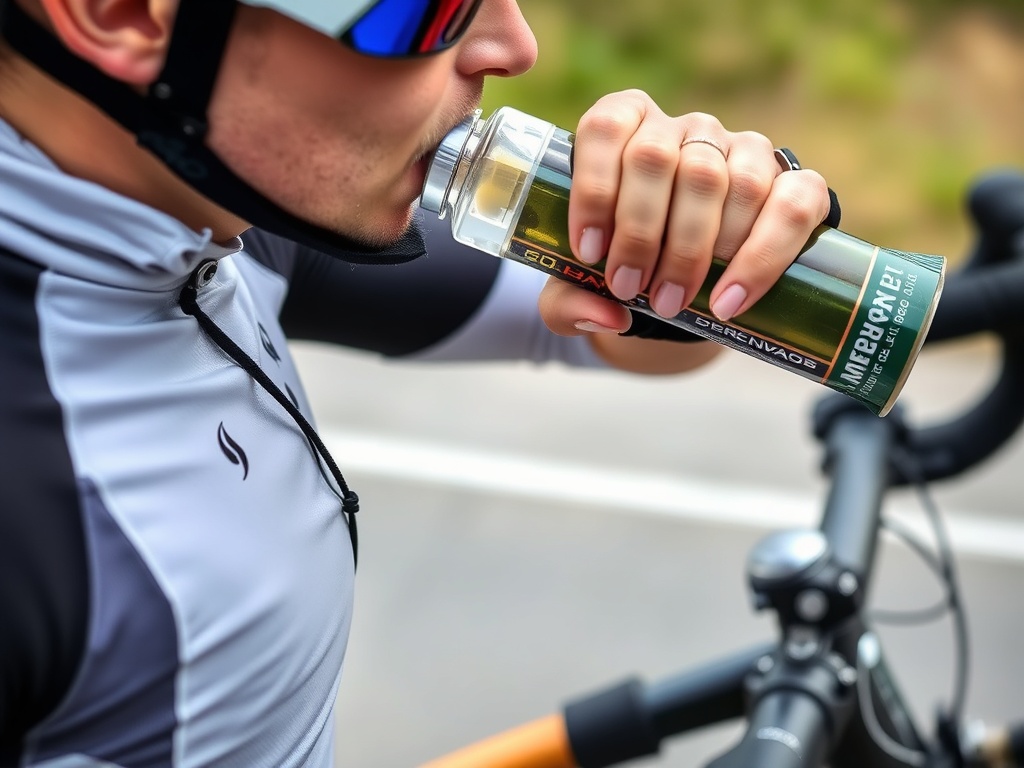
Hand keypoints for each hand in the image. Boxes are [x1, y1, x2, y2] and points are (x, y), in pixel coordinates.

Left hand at [565, 89, 831, 322]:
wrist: (683, 287)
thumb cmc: (623, 270)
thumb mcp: (580, 285)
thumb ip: (570, 303)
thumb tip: (606, 316)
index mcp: (628, 126)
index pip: (606, 128)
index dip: (593, 188)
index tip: (589, 251)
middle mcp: (686, 128)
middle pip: (658, 158)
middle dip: (639, 233)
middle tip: (629, 289)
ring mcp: (744, 150)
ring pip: (724, 180)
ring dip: (695, 250)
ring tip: (672, 302)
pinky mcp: (795, 181)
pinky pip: (792, 204)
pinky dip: (762, 256)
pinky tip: (731, 298)